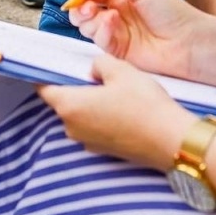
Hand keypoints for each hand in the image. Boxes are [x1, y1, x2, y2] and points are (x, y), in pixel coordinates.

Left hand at [38, 55, 196, 170]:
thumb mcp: (120, 70)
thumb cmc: (143, 103)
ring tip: (112, 90)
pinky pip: (93, 128)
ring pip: (79, 116)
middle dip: (73, 88)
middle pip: (63, 103)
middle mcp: (72, 128)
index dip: (46, 75)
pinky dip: (100, 117)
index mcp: (69, 106)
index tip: (54, 64)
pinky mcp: (103, 151)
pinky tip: (121, 108)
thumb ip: (99, 64)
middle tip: (92, 73)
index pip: (44, 89)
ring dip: (89, 103)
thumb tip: (93, 70)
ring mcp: (87, 142)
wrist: (170, 140)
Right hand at [66, 0, 207, 77]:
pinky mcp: (118, 52)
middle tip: (87, 6)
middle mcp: (117, 15)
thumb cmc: (172, 12)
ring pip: (88, 27)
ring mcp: (117, 34)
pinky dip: (102, 31)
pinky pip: (100, 40)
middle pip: (85, 11)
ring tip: (107, 15)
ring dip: (90, 19)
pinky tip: (113, 24)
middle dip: (80, 8)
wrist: (189, 43)